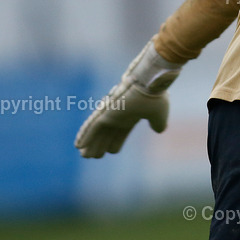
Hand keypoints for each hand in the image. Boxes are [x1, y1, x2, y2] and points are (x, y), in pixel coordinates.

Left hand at [75, 41, 181, 157]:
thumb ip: (158, 123)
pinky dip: (84, 136)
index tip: (112, 151)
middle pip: (107, 134)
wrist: (149, 84)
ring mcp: (110, 114)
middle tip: (93, 156)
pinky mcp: (104, 113)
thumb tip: (160, 130)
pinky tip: (78, 146)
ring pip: (97, 133)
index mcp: (131, 116)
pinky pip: (91, 127)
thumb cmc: (155, 97)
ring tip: (84, 155)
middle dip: (100, 145)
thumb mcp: (159, 114)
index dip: (117, 142)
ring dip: (90, 144)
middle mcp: (119, 116)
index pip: (122, 132)